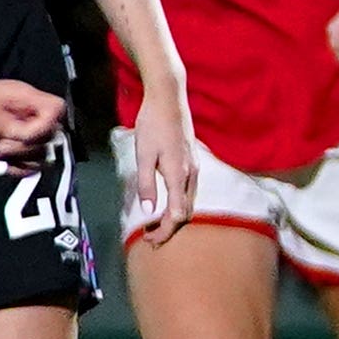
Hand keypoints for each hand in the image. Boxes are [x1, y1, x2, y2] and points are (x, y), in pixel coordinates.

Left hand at [0, 77, 73, 167]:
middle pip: (50, 136)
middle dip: (23, 147)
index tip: (19, 135)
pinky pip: (28, 165)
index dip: (45, 126)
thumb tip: (22, 135)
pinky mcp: (11, 149)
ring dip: (17, 159)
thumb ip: (3, 120)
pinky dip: (14, 168)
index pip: (56, 109)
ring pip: (41, 154)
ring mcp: (20, 133)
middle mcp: (28, 115)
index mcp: (25, 98)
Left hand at [125, 94, 198, 246]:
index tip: (150, 240)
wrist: (169, 98)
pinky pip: (189, 191)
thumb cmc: (153, 125)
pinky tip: (166, 202)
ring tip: (156, 223)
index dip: (165, 231)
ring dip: (175, 216)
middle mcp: (191, 174)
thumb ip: (147, 184)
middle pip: (186, 211)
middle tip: (150, 236)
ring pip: (189, 201)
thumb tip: (149, 211)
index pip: (177, 214)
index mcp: (179, 174)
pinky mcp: (192, 161)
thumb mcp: (143, 155)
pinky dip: (179, 203)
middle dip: (170, 228)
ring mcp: (195, 167)